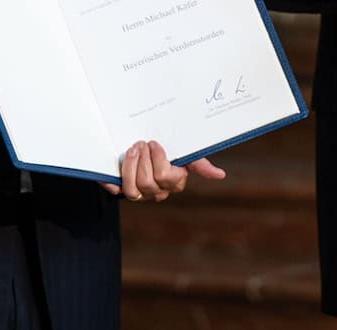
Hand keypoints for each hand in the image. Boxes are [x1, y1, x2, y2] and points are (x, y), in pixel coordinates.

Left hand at [101, 141, 225, 201]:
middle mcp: (157, 191)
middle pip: (148, 183)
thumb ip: (199, 163)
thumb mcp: (183, 153)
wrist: (138, 144)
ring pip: (133, 190)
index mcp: (174, 181)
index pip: (166, 178)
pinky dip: (116, 178)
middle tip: (141, 143)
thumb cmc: (165, 150)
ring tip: (132, 149)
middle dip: (143, 160)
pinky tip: (118, 162)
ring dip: (130, 166)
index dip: (158, 161)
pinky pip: (117, 190)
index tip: (154, 143)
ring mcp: (139, 192)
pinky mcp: (121, 190)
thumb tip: (221, 175)